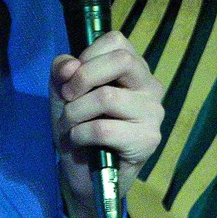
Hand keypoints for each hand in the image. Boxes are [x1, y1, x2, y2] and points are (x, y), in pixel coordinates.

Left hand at [50, 31, 162, 217]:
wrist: (84, 176)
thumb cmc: (79, 128)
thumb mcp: (63, 94)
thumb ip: (62, 71)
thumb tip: (70, 65)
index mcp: (134, 70)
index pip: (116, 40)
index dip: (87, 56)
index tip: (72, 80)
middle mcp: (151, 87)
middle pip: (121, 60)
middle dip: (83, 78)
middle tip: (68, 98)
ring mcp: (154, 114)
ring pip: (107, 97)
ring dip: (75, 113)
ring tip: (71, 126)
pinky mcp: (148, 140)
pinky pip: (104, 128)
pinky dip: (80, 134)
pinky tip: (80, 142)